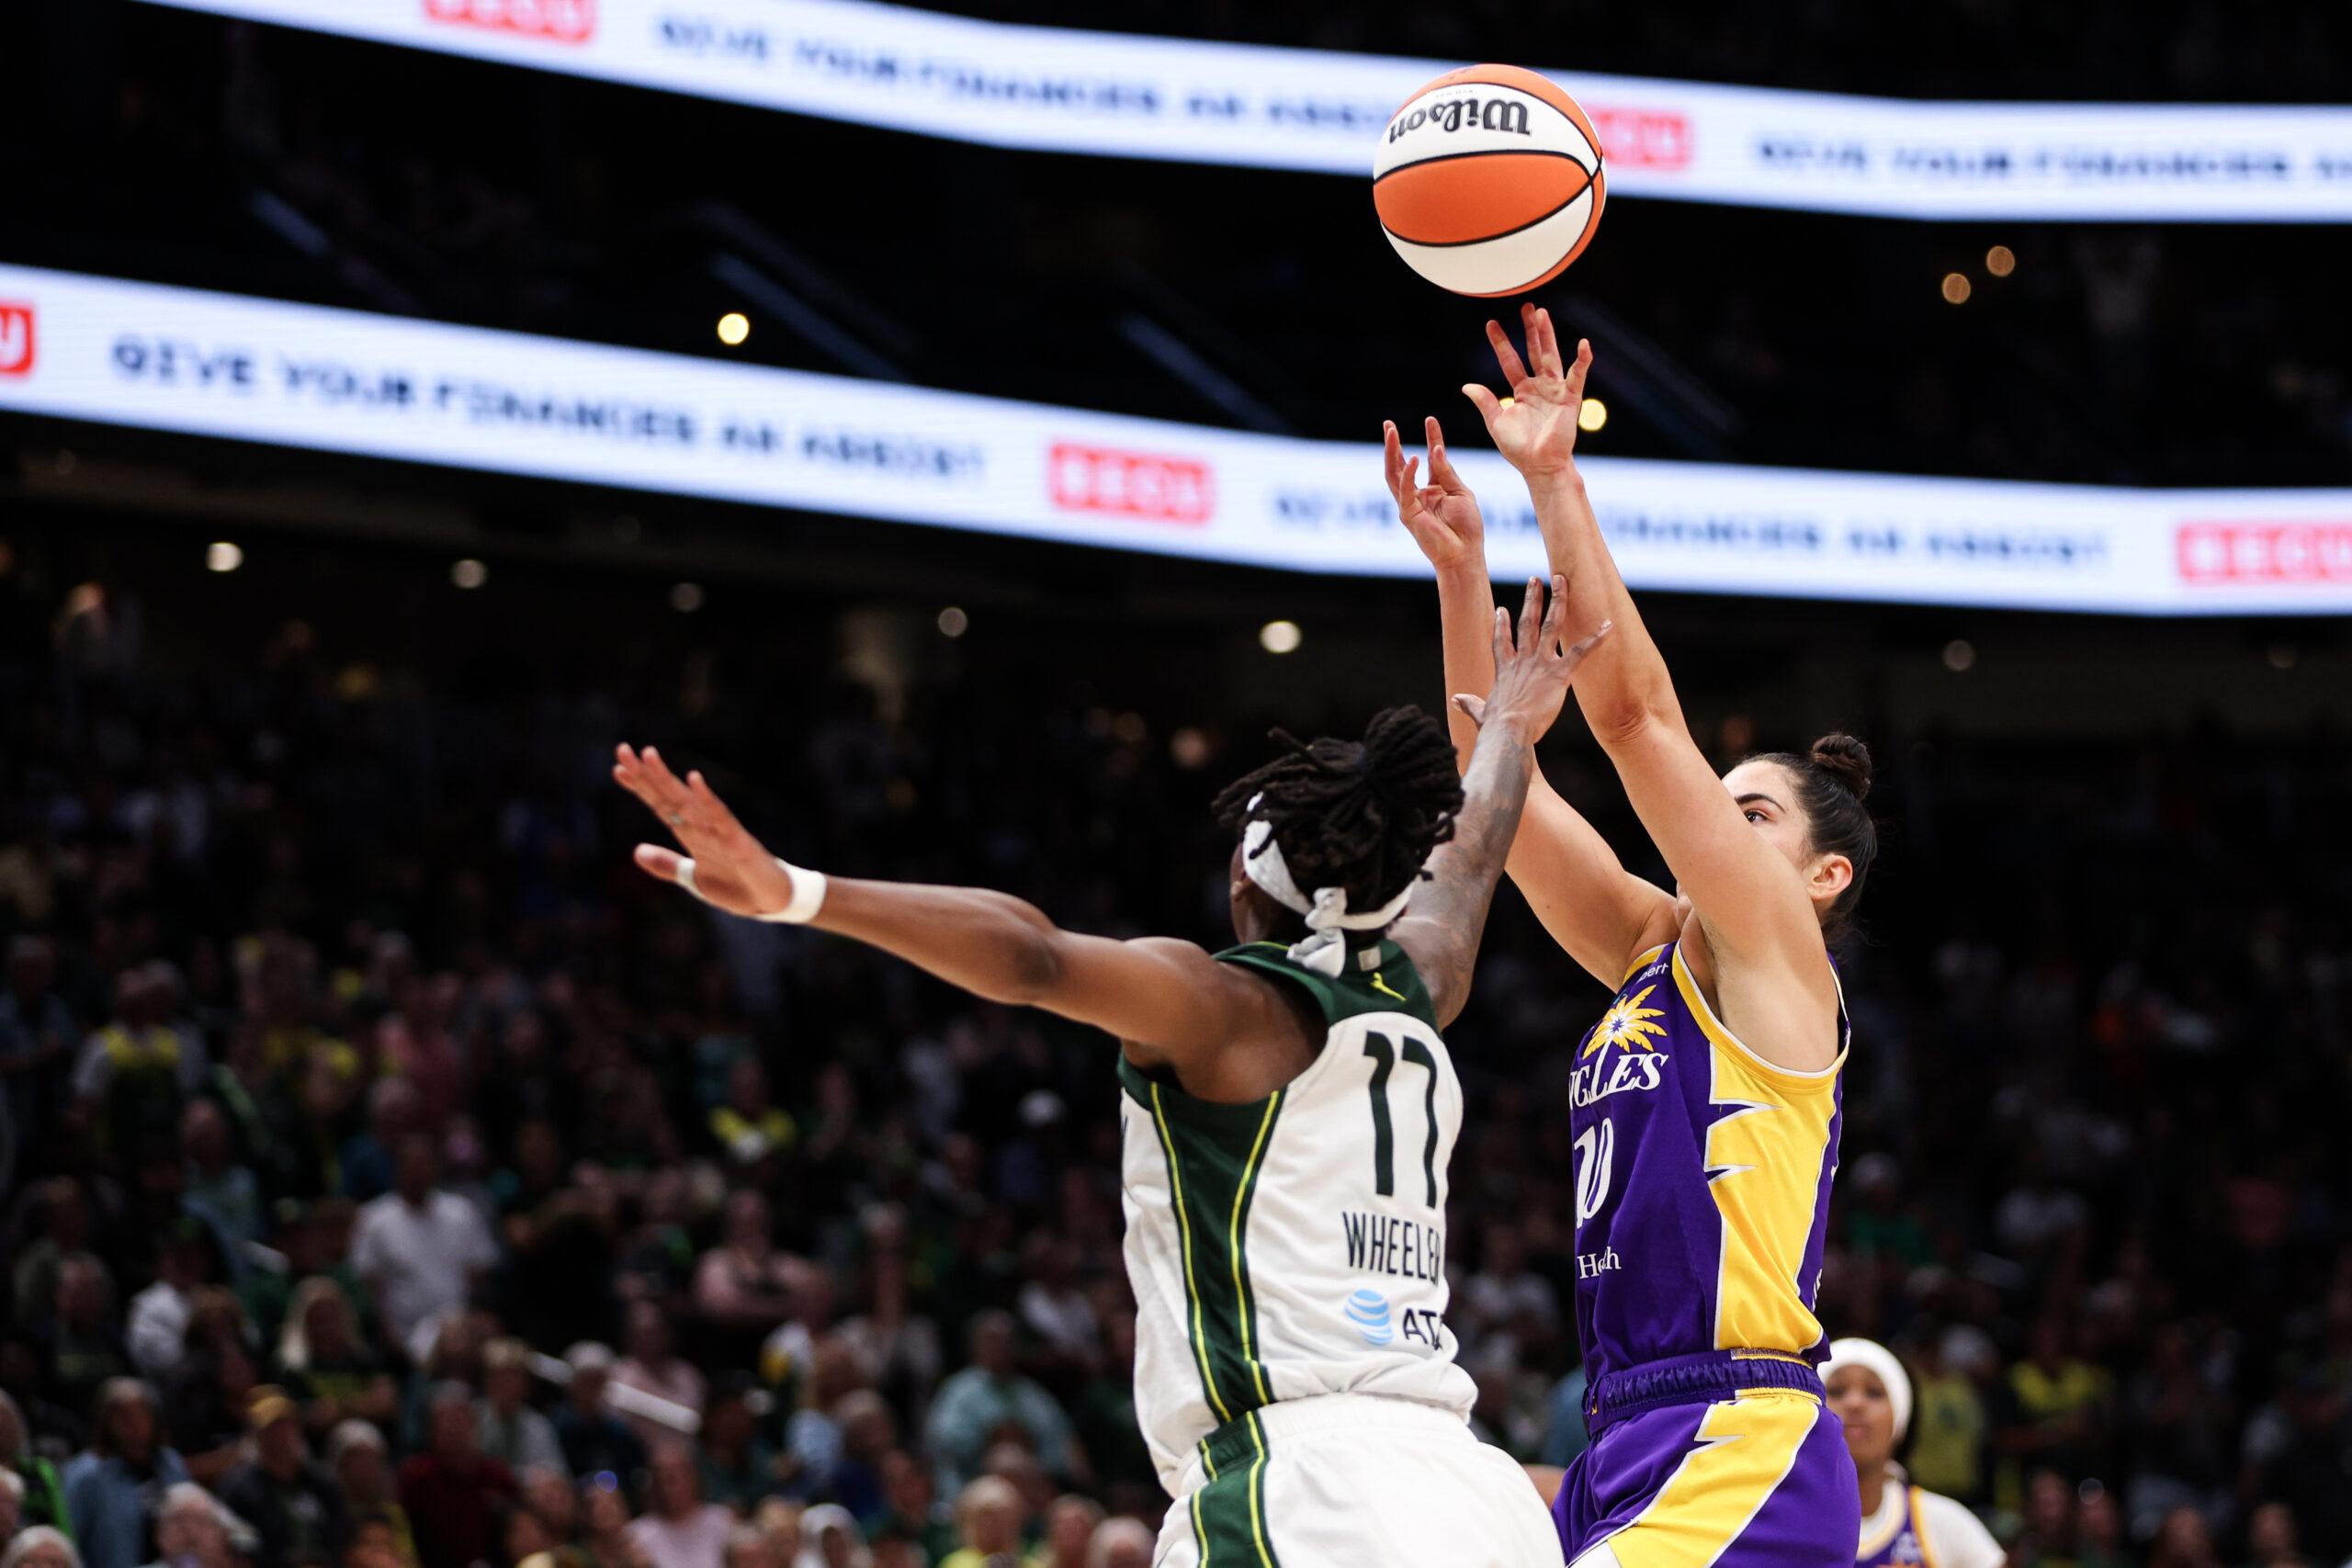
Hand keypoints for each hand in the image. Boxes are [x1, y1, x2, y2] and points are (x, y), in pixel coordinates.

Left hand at [613, 745, 796, 915]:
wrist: (773, 902)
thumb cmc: (738, 887)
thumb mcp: (694, 879)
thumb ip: (667, 864)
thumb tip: (635, 852)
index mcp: (692, 834)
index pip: (661, 805)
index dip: (640, 787)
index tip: (617, 769)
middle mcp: (703, 826)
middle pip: (669, 795)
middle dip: (646, 774)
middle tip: (622, 749)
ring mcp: (720, 831)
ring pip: (688, 800)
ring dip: (667, 778)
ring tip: (647, 755)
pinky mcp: (739, 841)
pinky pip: (721, 817)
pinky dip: (707, 798)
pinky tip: (693, 778)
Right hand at [1384, 415, 1484, 571]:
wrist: (1465, 553)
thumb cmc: (1466, 527)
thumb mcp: (1460, 492)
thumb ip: (1446, 472)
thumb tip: (1435, 449)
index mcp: (1434, 489)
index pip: (1429, 458)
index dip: (1430, 438)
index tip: (1430, 420)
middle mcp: (1418, 495)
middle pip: (1400, 465)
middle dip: (1393, 444)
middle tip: (1388, 424)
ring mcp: (1411, 504)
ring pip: (1394, 474)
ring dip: (1391, 453)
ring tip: (1391, 432)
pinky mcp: (1409, 515)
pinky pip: (1405, 490)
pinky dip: (1408, 474)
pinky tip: (1413, 459)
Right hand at [1453, 576, 1609, 743]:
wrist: (1509, 730)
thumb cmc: (1496, 726)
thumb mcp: (1481, 713)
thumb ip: (1470, 704)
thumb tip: (1455, 700)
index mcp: (1505, 670)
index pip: (1502, 642)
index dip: (1501, 625)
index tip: (1501, 609)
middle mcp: (1523, 661)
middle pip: (1528, 623)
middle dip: (1532, 599)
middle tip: (1536, 580)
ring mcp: (1541, 664)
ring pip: (1551, 625)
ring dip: (1558, 601)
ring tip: (1561, 580)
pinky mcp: (1559, 673)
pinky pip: (1580, 652)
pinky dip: (1596, 638)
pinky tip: (1608, 626)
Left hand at [1460, 303, 1591, 480]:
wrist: (1539, 466)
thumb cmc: (1519, 449)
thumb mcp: (1496, 422)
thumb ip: (1485, 402)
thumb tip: (1467, 386)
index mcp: (1521, 391)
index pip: (1510, 361)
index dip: (1501, 343)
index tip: (1491, 324)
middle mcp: (1539, 387)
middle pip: (1534, 351)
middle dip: (1530, 330)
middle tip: (1527, 306)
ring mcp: (1555, 391)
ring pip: (1551, 356)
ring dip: (1547, 335)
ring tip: (1542, 313)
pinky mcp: (1570, 399)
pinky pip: (1577, 376)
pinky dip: (1582, 361)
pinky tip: (1583, 344)